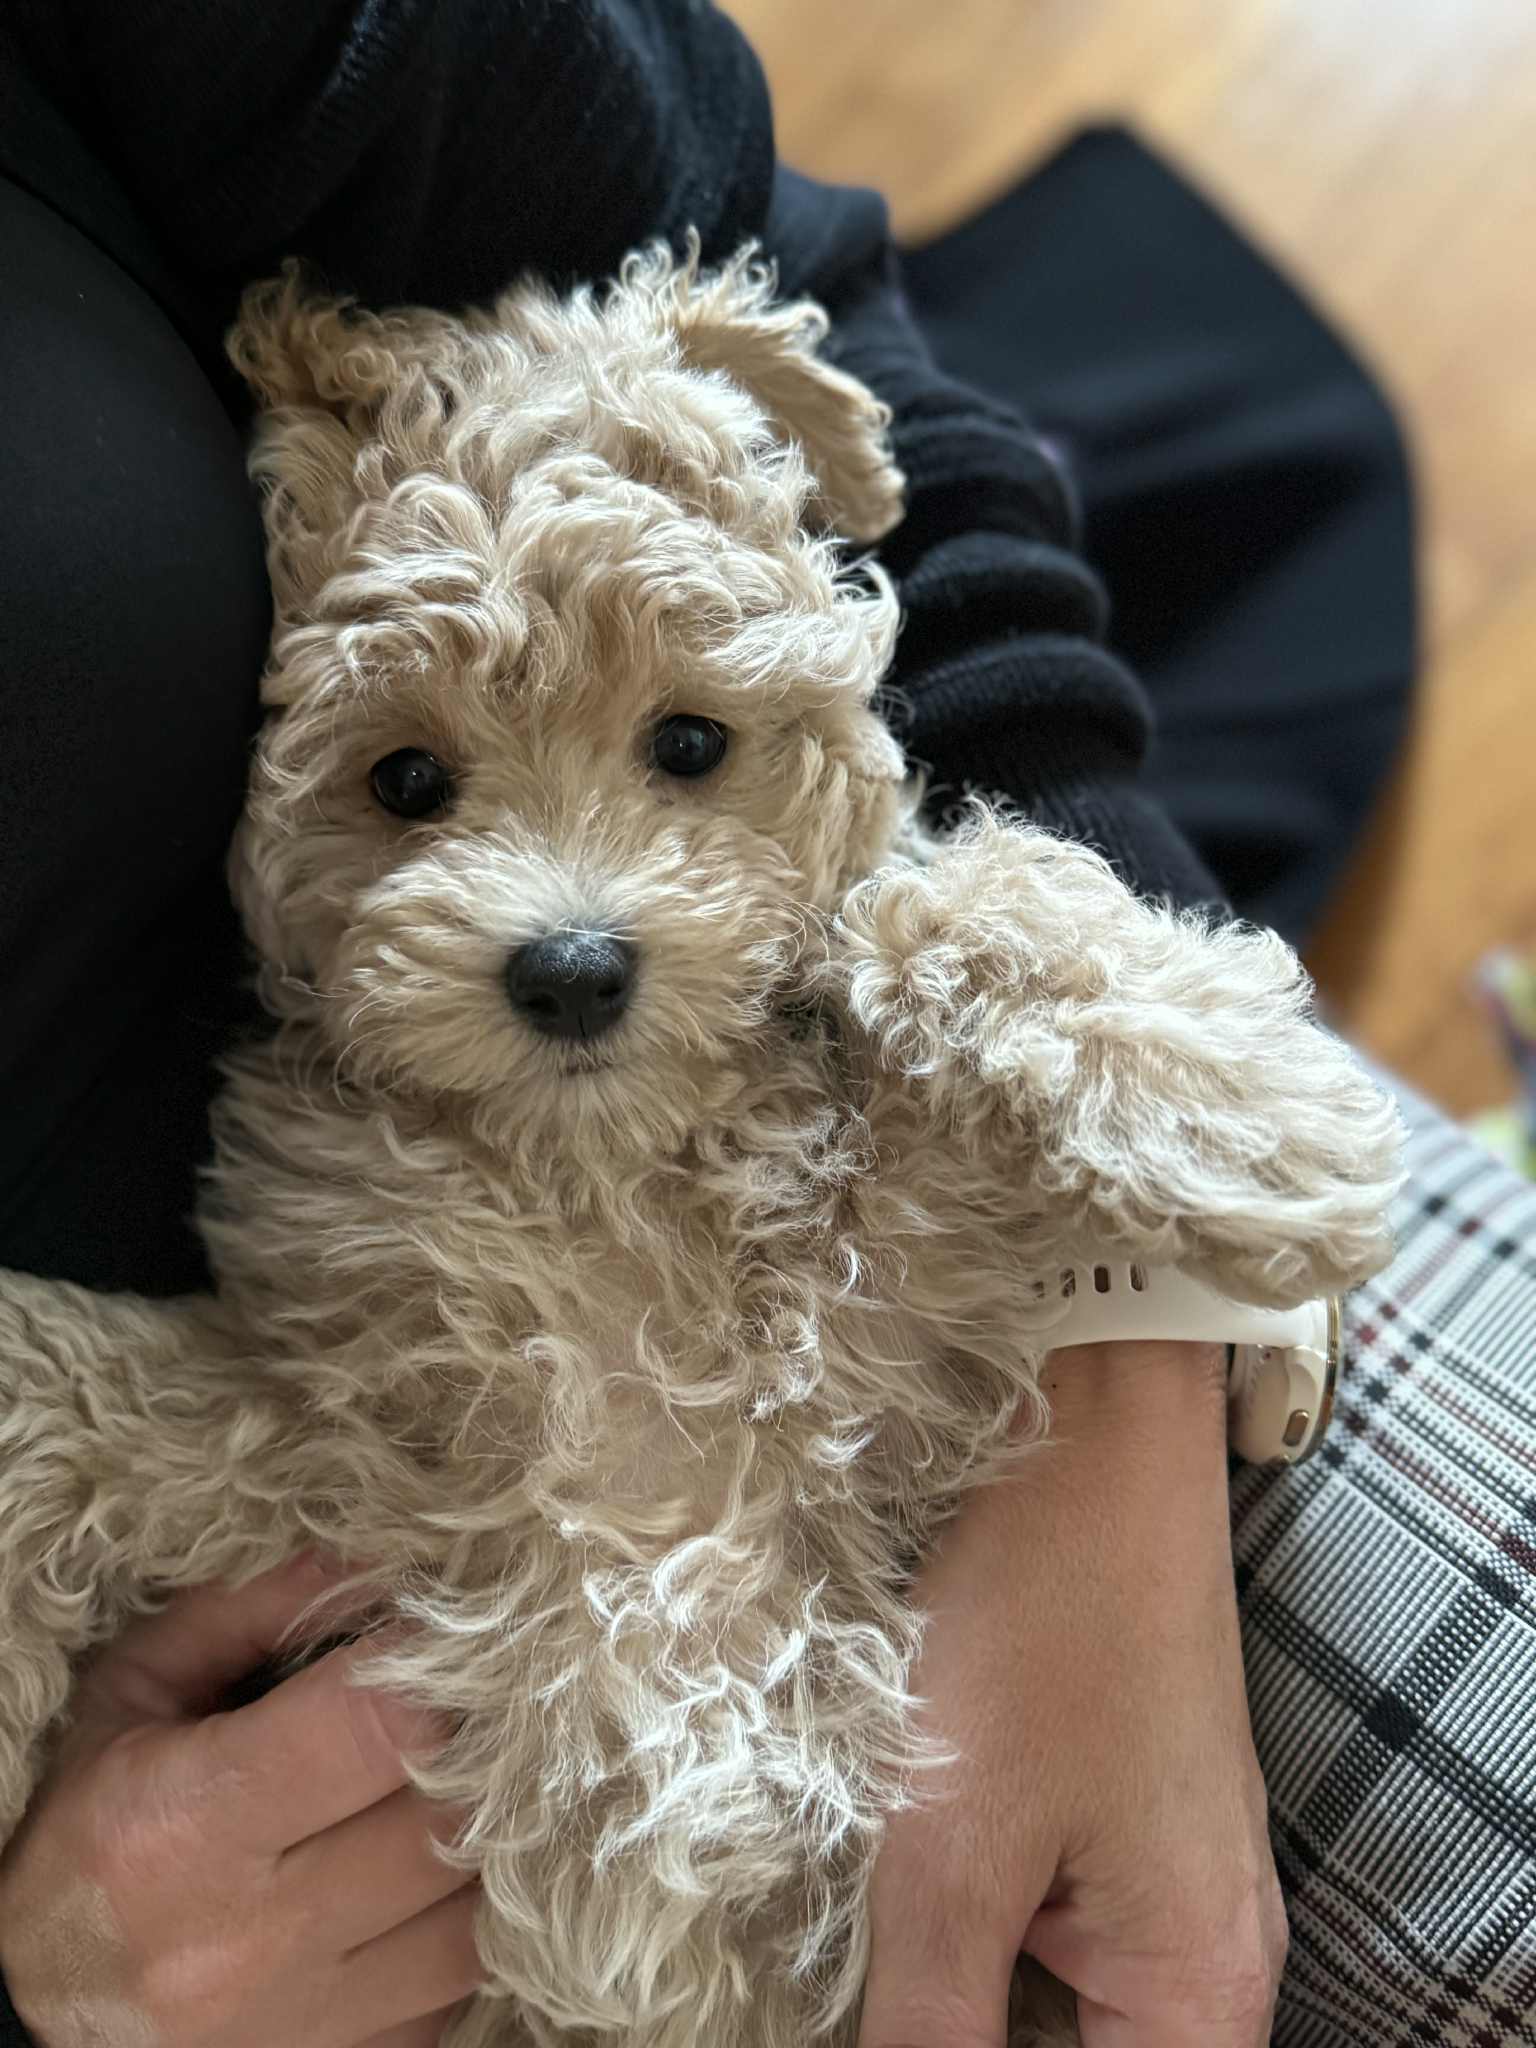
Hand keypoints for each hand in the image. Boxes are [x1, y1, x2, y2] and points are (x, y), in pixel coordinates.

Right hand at [0, 1556, 480, 2047]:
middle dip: (467, 1745)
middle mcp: (247, 1936)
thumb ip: (243, 1615)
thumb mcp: (131, 1695)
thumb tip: (367, 1562)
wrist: (34, 2015)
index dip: (419, 1666)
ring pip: (472, 1910)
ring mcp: (301, 2023)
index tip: (423, 1638)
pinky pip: (461, 1985)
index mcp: (182, 1823)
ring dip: (482, 1837)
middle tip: (459, 1705)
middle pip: (439, 1818)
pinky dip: (466, 1922)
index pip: (369, 1728)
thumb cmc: (90, 1830)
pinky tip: (430, 1879)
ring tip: (447, 1789)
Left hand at [857, 1342, 1285, 2047]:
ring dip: (965, 1977)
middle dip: (965, 2020)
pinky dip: (984, 1913)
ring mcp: (1179, 1885)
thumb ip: (930, 2025)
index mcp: (1201, 1996)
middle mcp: (1215, 1958)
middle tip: (886, 1953)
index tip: (903, 2007)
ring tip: (896, 1905)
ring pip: (1055, 2002)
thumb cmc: (1045, 1621)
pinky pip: (1059, 1924)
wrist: (1095, 1444)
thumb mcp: (956, 1846)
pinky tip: (921, 1858)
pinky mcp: (1135, 1824)